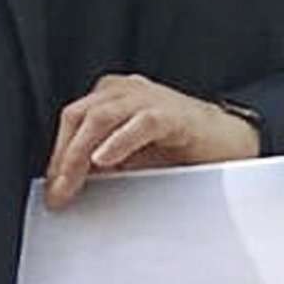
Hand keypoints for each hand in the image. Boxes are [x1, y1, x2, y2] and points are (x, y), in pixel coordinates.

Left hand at [43, 73, 260, 207]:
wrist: (230, 142)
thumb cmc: (181, 147)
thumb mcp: (131, 156)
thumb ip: (102, 164)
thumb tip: (69, 185)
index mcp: (113, 96)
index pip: (72, 120)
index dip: (58, 155)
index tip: (53, 190)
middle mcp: (126, 91)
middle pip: (79, 116)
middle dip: (63, 157)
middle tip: (59, 193)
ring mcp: (150, 98)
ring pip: (100, 117)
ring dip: (80, 154)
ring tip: (73, 183)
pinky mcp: (173, 113)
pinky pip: (140, 123)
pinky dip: (119, 142)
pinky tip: (105, 160)